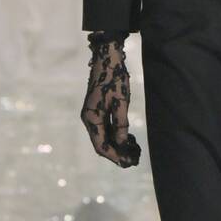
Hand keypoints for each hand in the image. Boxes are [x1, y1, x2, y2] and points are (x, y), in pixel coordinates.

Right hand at [81, 31, 141, 166]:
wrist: (107, 59)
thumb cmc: (114, 79)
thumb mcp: (121, 102)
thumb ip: (120, 124)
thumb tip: (121, 142)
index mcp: (91, 118)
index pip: (101, 145)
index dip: (114, 156)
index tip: (128, 162)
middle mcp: (88, 118)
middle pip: (100, 143)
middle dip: (116, 153)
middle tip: (133, 159)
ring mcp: (91, 115)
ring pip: (102, 137)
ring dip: (116, 145)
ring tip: (133, 150)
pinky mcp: (96, 110)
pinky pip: (104, 128)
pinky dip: (115, 135)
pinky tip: (128, 138)